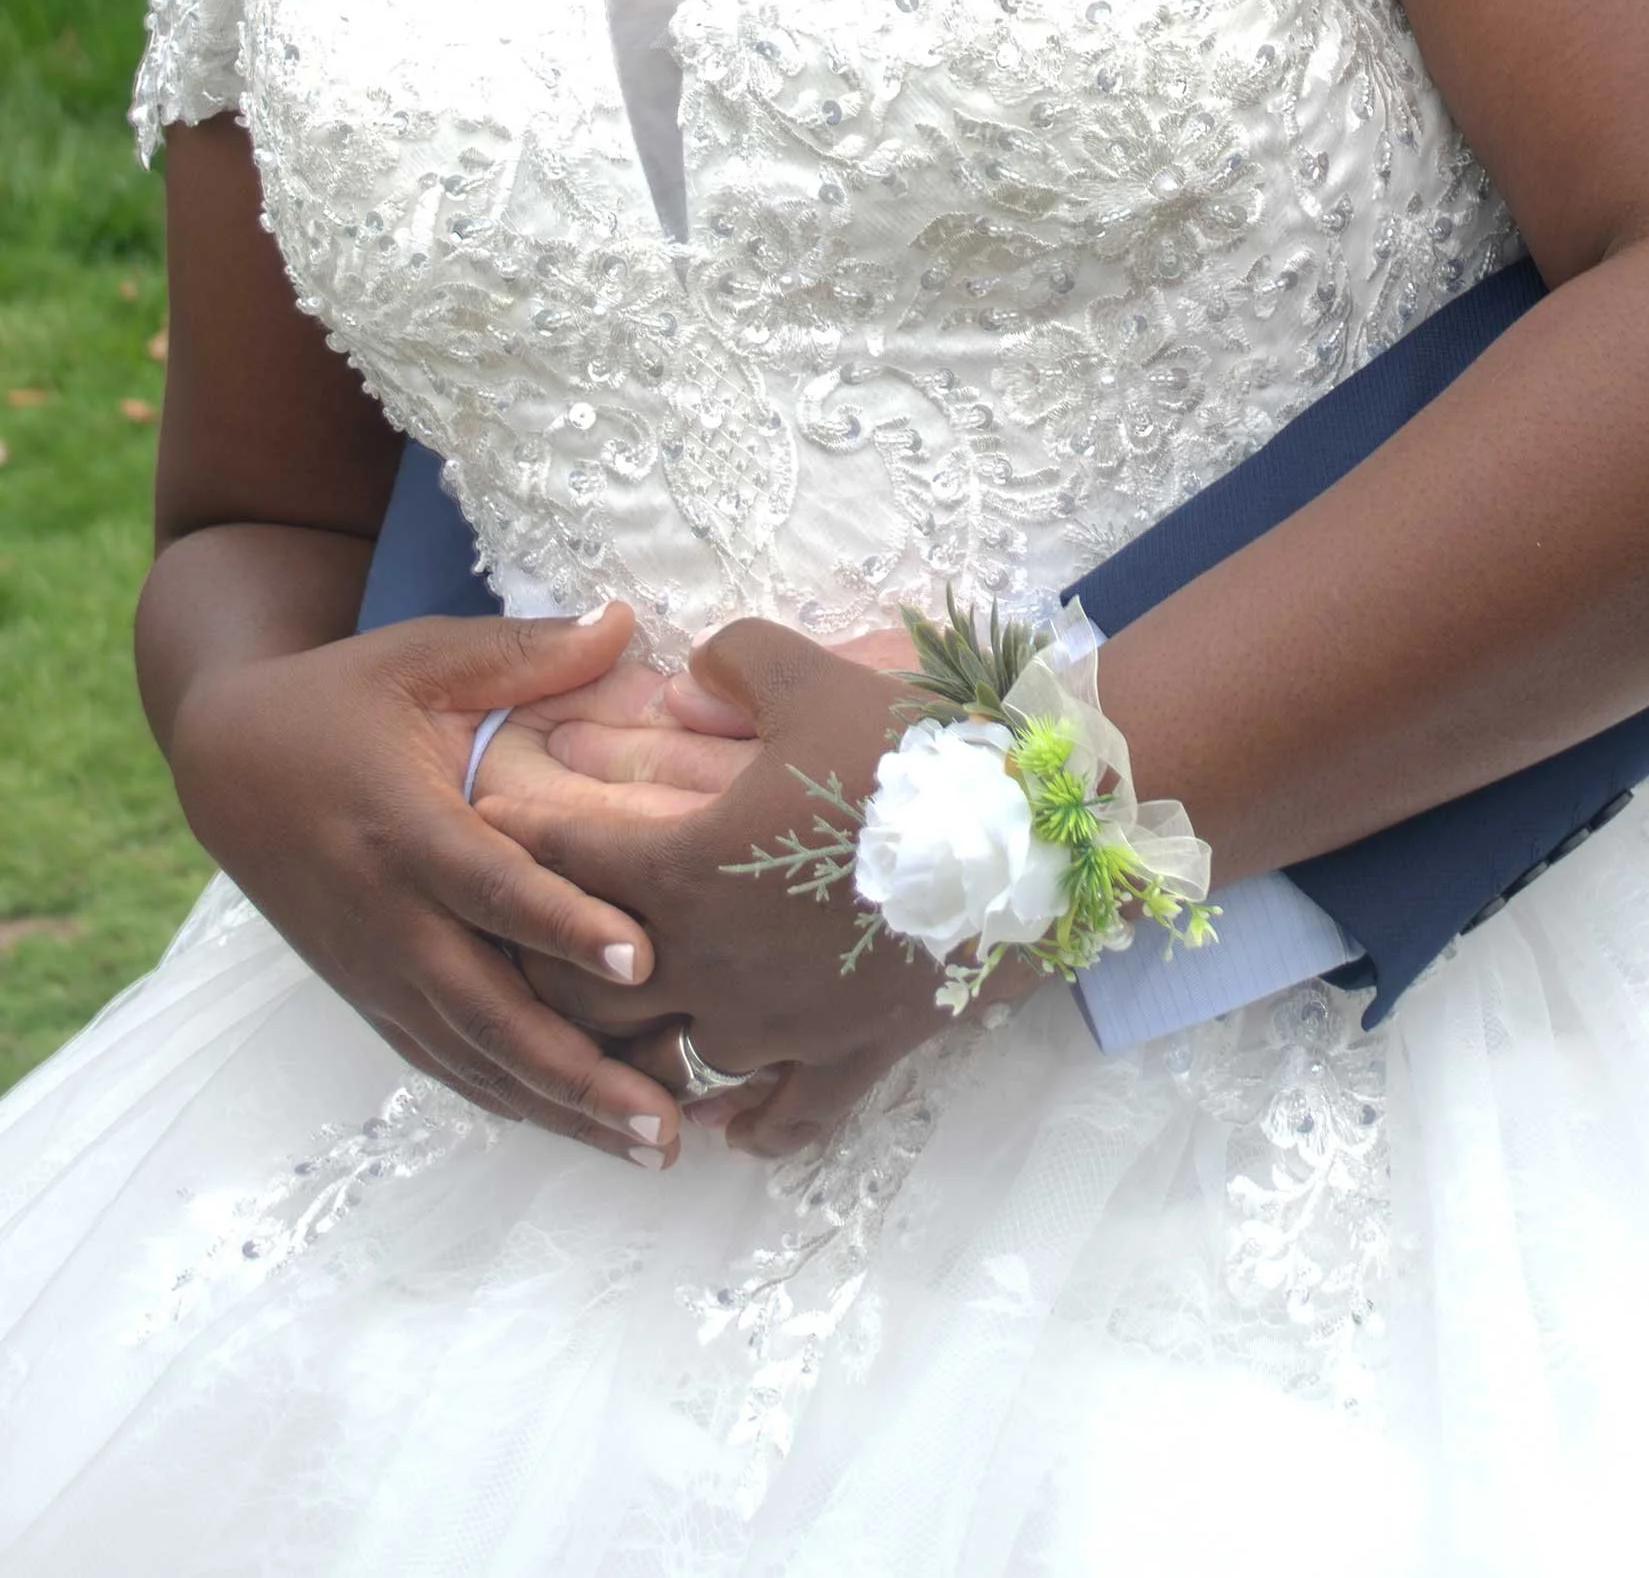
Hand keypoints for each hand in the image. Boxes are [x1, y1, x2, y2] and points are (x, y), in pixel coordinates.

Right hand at [166, 601, 691, 1165]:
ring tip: (650, 1145)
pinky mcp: (370, 996)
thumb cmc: (343, 698)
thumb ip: (527, 652)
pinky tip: (578, 1130)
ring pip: (471, 1056)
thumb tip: (626, 620)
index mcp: (405, 826)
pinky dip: (511, 1100)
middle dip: (580, 1071)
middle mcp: (387, 914)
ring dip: (560, 1107)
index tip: (644, 961)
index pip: (494, 888)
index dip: (566, 925)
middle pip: (488, 1008)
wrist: (228, 762)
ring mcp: (375, 968)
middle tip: (667, 1116)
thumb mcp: (423, 658)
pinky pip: (444, 1062)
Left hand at [476, 618, 1025, 1137]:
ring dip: (632, 1048)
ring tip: (613, 1031)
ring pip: (668, 1061)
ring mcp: (777, 1027)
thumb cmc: (905, 752)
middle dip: (544, 963)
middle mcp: (711, 967)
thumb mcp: (810, 674)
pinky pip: (782, 1118)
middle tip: (519, 941)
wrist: (1020, 834)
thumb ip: (730, 665)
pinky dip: (747, 1125)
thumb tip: (682, 680)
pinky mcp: (846, 1060)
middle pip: (586, 988)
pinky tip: (726, 1125)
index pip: (564, 868)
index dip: (518, 842)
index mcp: (684, 873)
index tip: (484, 827)